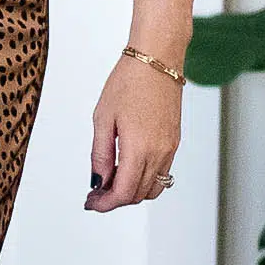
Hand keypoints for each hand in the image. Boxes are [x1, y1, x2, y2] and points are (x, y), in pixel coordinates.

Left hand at [85, 49, 182, 212]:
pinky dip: (143, 179)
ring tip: (110, 182)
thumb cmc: (129, 82)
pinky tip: (126, 168)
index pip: (123, 193)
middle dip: (114, 200)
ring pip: (152, 188)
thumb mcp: (103, 119)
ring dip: (131, 192)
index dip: (105, 204)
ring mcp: (170, 149)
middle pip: (137, 195)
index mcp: (139, 149)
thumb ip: (100, 155)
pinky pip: (161, 173)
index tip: (91, 202)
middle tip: (95, 193)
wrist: (157, 60)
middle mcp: (159, 153)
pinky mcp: (174, 142)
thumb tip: (98, 181)